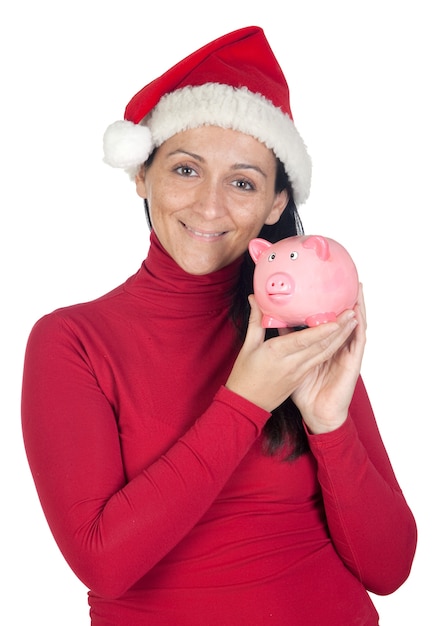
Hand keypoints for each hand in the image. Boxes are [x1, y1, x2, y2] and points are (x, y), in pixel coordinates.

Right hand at [225, 288, 362, 418]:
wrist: (248, 405)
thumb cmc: (244, 376)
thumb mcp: (248, 346)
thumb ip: (255, 321)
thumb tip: (255, 299)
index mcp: (277, 353)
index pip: (304, 340)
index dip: (322, 330)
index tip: (337, 319)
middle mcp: (292, 363)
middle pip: (321, 345)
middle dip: (339, 329)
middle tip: (351, 311)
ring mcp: (299, 372)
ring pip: (324, 353)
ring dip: (341, 338)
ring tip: (352, 321)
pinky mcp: (301, 377)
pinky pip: (319, 360)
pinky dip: (331, 348)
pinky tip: (339, 338)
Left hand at [290, 283, 366, 433]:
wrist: (316, 413)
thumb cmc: (303, 390)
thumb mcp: (286, 358)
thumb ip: (279, 335)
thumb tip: (268, 315)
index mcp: (322, 347)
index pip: (328, 322)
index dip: (331, 306)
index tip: (330, 287)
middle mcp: (335, 349)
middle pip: (343, 321)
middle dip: (348, 301)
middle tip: (349, 280)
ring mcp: (345, 355)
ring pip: (353, 328)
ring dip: (357, 309)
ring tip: (357, 290)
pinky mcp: (352, 363)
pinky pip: (357, 342)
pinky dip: (359, 327)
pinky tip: (357, 313)